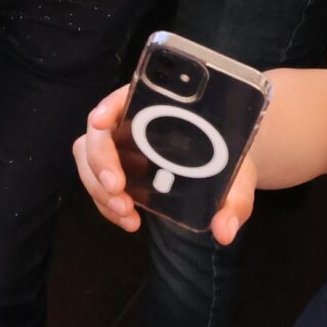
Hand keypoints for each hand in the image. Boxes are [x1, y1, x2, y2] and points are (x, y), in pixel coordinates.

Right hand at [72, 85, 259, 242]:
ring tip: (127, 214)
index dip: (108, 106)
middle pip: (97, 134)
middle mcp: (131, 120)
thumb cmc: (228, 158)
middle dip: (101, 163)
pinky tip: (130, 221)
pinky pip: (96, 183)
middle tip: (119, 192)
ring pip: (88, 159)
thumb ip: (235, 201)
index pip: (124, 96)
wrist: (222, 168)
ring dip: (98, 189)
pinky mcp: (115, 168)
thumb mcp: (238, 177)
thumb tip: (224, 231)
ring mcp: (119, 145)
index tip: (101, 122)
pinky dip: (106, 205)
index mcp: (157, 105)